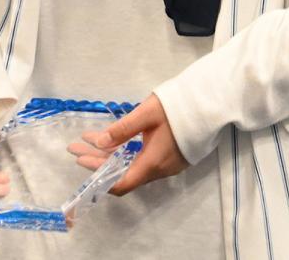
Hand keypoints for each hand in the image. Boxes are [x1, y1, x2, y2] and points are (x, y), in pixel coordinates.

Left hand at [69, 93, 188, 196]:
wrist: (210, 105)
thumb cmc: (178, 107)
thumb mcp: (146, 114)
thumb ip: (122, 129)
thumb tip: (98, 143)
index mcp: (152, 163)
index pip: (121, 183)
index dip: (99, 175)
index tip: (81, 160)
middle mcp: (160, 170)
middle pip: (124, 174)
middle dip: (99, 161)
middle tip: (78, 147)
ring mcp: (168, 166)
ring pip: (134, 167)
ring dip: (112, 157)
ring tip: (92, 142)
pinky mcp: (174, 159)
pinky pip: (144, 163)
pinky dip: (126, 155)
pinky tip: (117, 143)